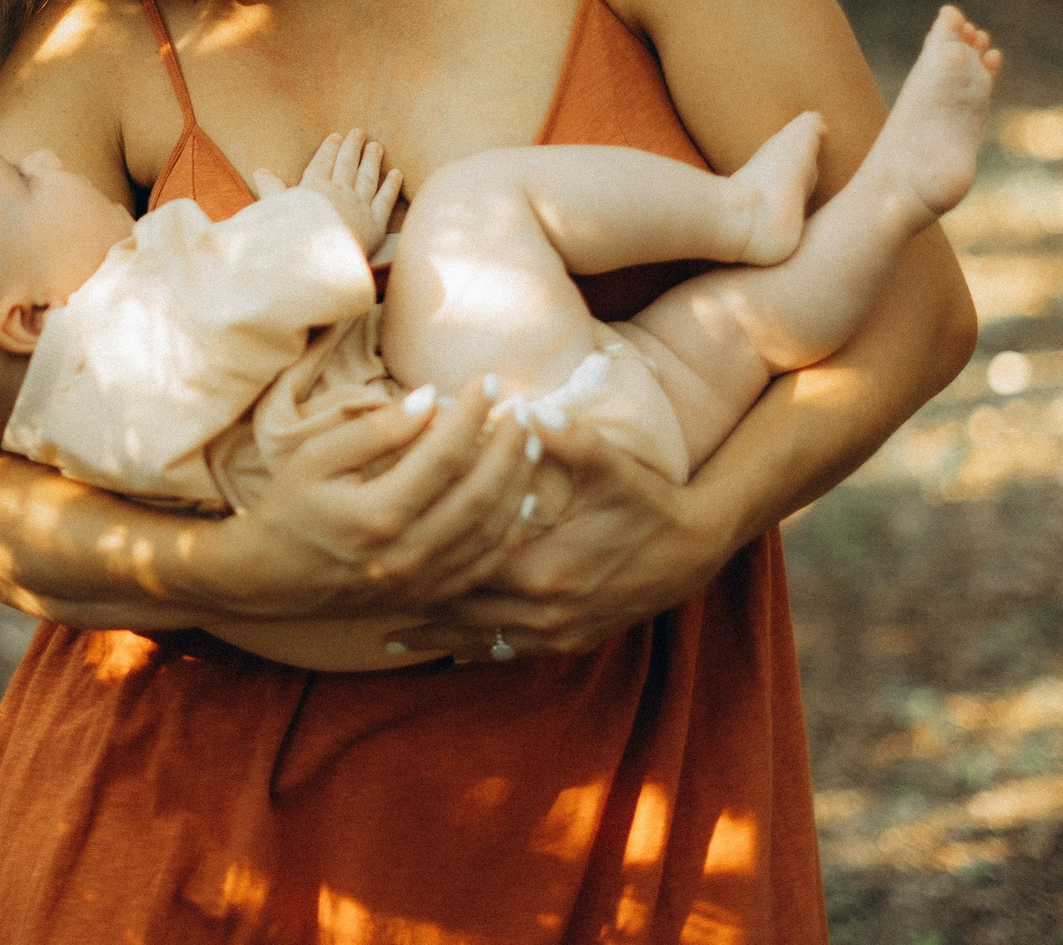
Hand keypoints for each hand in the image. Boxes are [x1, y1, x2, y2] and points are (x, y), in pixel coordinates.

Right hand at [193, 385, 538, 620]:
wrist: (268, 579)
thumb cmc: (288, 508)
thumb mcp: (315, 458)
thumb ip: (376, 430)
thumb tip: (432, 398)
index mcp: (375, 516)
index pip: (443, 455)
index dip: (472, 414)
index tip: (487, 381)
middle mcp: (405, 555)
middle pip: (479, 493)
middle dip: (508, 445)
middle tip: (522, 406)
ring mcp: (420, 583)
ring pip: (491, 531)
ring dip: (518, 483)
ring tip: (529, 441)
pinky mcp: (427, 596)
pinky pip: (484, 566)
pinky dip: (511, 531)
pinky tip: (523, 498)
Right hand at [250, 129, 400, 251]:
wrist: (315, 257)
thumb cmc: (290, 235)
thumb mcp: (275, 210)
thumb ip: (271, 190)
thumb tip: (260, 171)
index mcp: (313, 188)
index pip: (322, 163)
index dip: (329, 149)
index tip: (335, 136)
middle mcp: (338, 192)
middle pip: (347, 165)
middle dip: (352, 148)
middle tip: (359, 132)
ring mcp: (358, 206)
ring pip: (367, 178)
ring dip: (372, 160)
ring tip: (376, 146)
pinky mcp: (375, 224)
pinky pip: (385, 200)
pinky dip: (391, 186)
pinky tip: (396, 173)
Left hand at [385, 414, 733, 661]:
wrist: (696, 548)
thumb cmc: (649, 501)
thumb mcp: (612, 466)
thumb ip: (568, 438)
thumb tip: (529, 409)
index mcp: (545, 568)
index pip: (467, 569)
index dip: (423, 566)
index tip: (381, 561)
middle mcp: (547, 610)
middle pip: (465, 613)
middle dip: (418, 609)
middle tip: (366, 602)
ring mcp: (561, 631)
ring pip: (484, 641)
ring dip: (440, 638)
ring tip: (391, 637)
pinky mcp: (574, 640)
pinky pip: (514, 652)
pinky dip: (479, 651)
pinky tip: (452, 653)